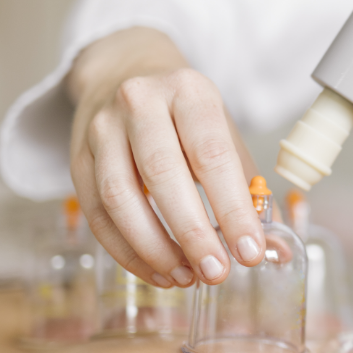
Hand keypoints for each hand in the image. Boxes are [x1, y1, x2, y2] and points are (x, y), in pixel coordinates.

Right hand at [67, 27, 265, 288]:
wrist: (126, 75)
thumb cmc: (185, 116)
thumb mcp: (224, 137)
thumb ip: (249, 193)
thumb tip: (274, 250)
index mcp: (188, 92)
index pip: (211, 155)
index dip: (232, 209)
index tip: (249, 252)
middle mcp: (140, 103)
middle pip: (161, 175)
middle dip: (192, 233)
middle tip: (216, 272)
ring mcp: (102, 129)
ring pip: (119, 197)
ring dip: (154, 249)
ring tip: (186, 277)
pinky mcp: (78, 158)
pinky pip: (96, 214)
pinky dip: (127, 252)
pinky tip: (157, 271)